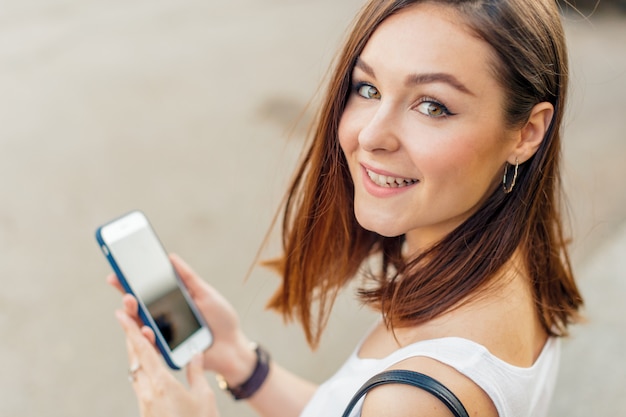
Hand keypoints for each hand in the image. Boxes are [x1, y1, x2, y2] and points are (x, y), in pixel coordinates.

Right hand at [107, 254, 256, 381]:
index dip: (132, 282)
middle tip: (119, 284)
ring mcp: (164, 335)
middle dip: (127, 295)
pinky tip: (146, 328)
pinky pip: (153, 345)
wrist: (234, 345)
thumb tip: (170, 257)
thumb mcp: (205, 293)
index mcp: (171, 302)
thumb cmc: (221, 319)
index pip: (147, 291)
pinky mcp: (168, 351)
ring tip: (129, 301)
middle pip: (139, 307)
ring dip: (132, 314)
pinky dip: (148, 336)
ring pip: (141, 325)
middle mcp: (164, 318)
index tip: (118, 270)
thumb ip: (188, 278)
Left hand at [116, 309, 219, 416]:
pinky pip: (141, 382)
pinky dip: (143, 367)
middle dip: (130, 334)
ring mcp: (145, 402)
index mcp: (162, 384)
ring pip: (136, 369)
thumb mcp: (203, 398)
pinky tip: (148, 364)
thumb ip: (196, 373)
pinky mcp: (147, 411)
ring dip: (136, 350)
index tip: (121, 313)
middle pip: (135, 357)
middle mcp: (148, 391)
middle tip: (125, 313)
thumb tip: (195, 353)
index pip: (143, 351)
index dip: (131, 330)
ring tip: (137, 334)